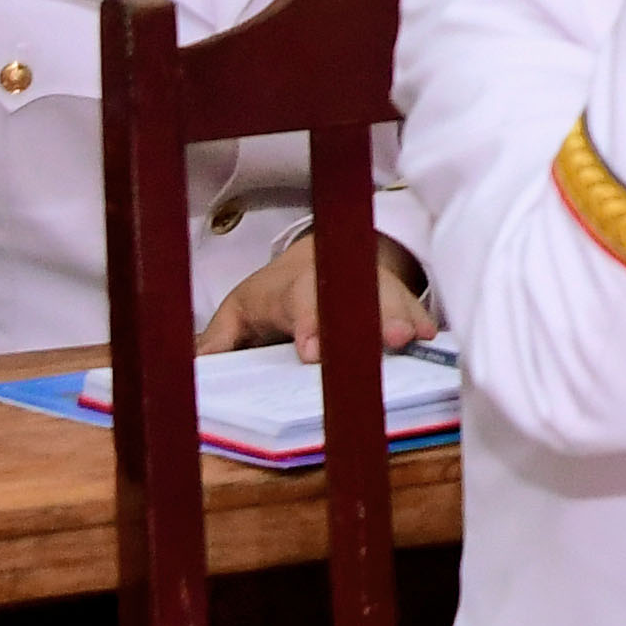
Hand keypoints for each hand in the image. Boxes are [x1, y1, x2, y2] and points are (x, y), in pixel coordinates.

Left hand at [196, 232, 430, 360]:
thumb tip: (193, 365)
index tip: (312, 353)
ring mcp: (368, 287)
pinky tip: (432, 338)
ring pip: (388, 297)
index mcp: (292, 289)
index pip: (300, 302)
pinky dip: (423, 320)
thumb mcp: (240, 310)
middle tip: (386, 341)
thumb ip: (219, 339)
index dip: (309, 324)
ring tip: (413, 340)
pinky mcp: (394, 297)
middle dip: (369, 318)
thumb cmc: (274, 293)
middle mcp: (335, 282)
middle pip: (353, 296)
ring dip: (401, 318)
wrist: (317, 259)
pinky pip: (412, 305)